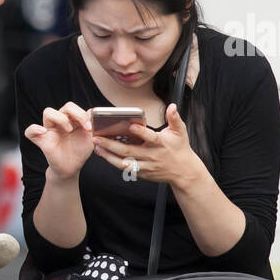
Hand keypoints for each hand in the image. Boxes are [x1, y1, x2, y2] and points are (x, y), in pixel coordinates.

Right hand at [23, 101, 93, 179]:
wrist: (72, 167)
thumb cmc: (79, 151)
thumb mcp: (90, 137)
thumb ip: (92, 124)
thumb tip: (92, 111)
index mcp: (72, 120)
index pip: (75, 107)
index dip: (82, 113)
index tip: (89, 127)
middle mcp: (60, 122)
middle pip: (65, 107)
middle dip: (76, 114)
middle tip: (83, 127)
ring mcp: (50, 130)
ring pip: (48, 112)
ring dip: (61, 118)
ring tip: (69, 130)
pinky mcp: (41, 140)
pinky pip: (30, 131)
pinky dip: (35, 129)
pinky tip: (44, 132)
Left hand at [90, 103, 204, 187]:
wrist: (183, 171)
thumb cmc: (180, 148)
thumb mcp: (180, 132)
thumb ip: (175, 118)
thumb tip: (172, 106)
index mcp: (160, 144)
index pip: (150, 137)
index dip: (141, 132)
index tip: (131, 126)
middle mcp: (152, 156)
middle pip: (129, 151)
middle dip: (111, 145)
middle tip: (97, 138)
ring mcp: (146, 166)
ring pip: (124, 163)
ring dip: (109, 156)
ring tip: (97, 147)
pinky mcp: (142, 173)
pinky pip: (126, 168)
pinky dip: (114, 162)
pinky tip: (104, 154)